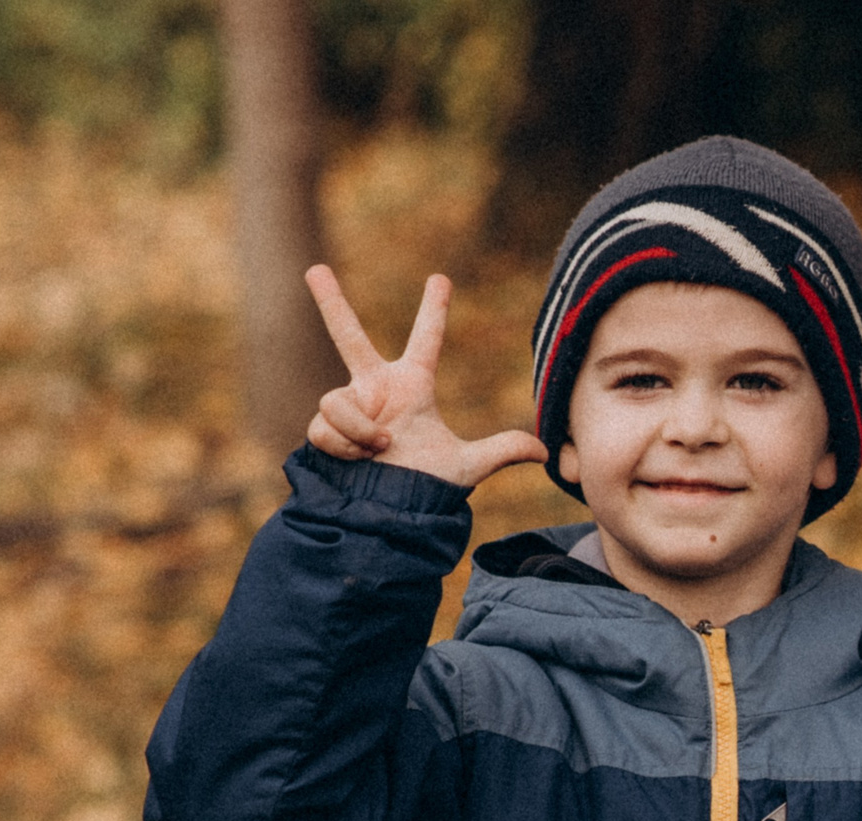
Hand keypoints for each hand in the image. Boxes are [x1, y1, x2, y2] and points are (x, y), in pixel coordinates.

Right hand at [303, 267, 548, 487]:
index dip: (434, 311)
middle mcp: (377, 388)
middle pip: (349, 336)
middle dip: (330, 302)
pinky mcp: (324, 426)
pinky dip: (345, 442)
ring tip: (381, 447)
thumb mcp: (468, 466)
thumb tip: (546, 451)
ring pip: (336, 400)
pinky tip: (358, 458)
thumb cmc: (427, 485)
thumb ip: (503, 450)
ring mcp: (348, 406)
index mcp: (413, 385)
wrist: (391, 511)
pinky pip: (326, 423)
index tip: (441, 279)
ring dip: (360, 428)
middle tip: (315, 269)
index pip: (426, 340)